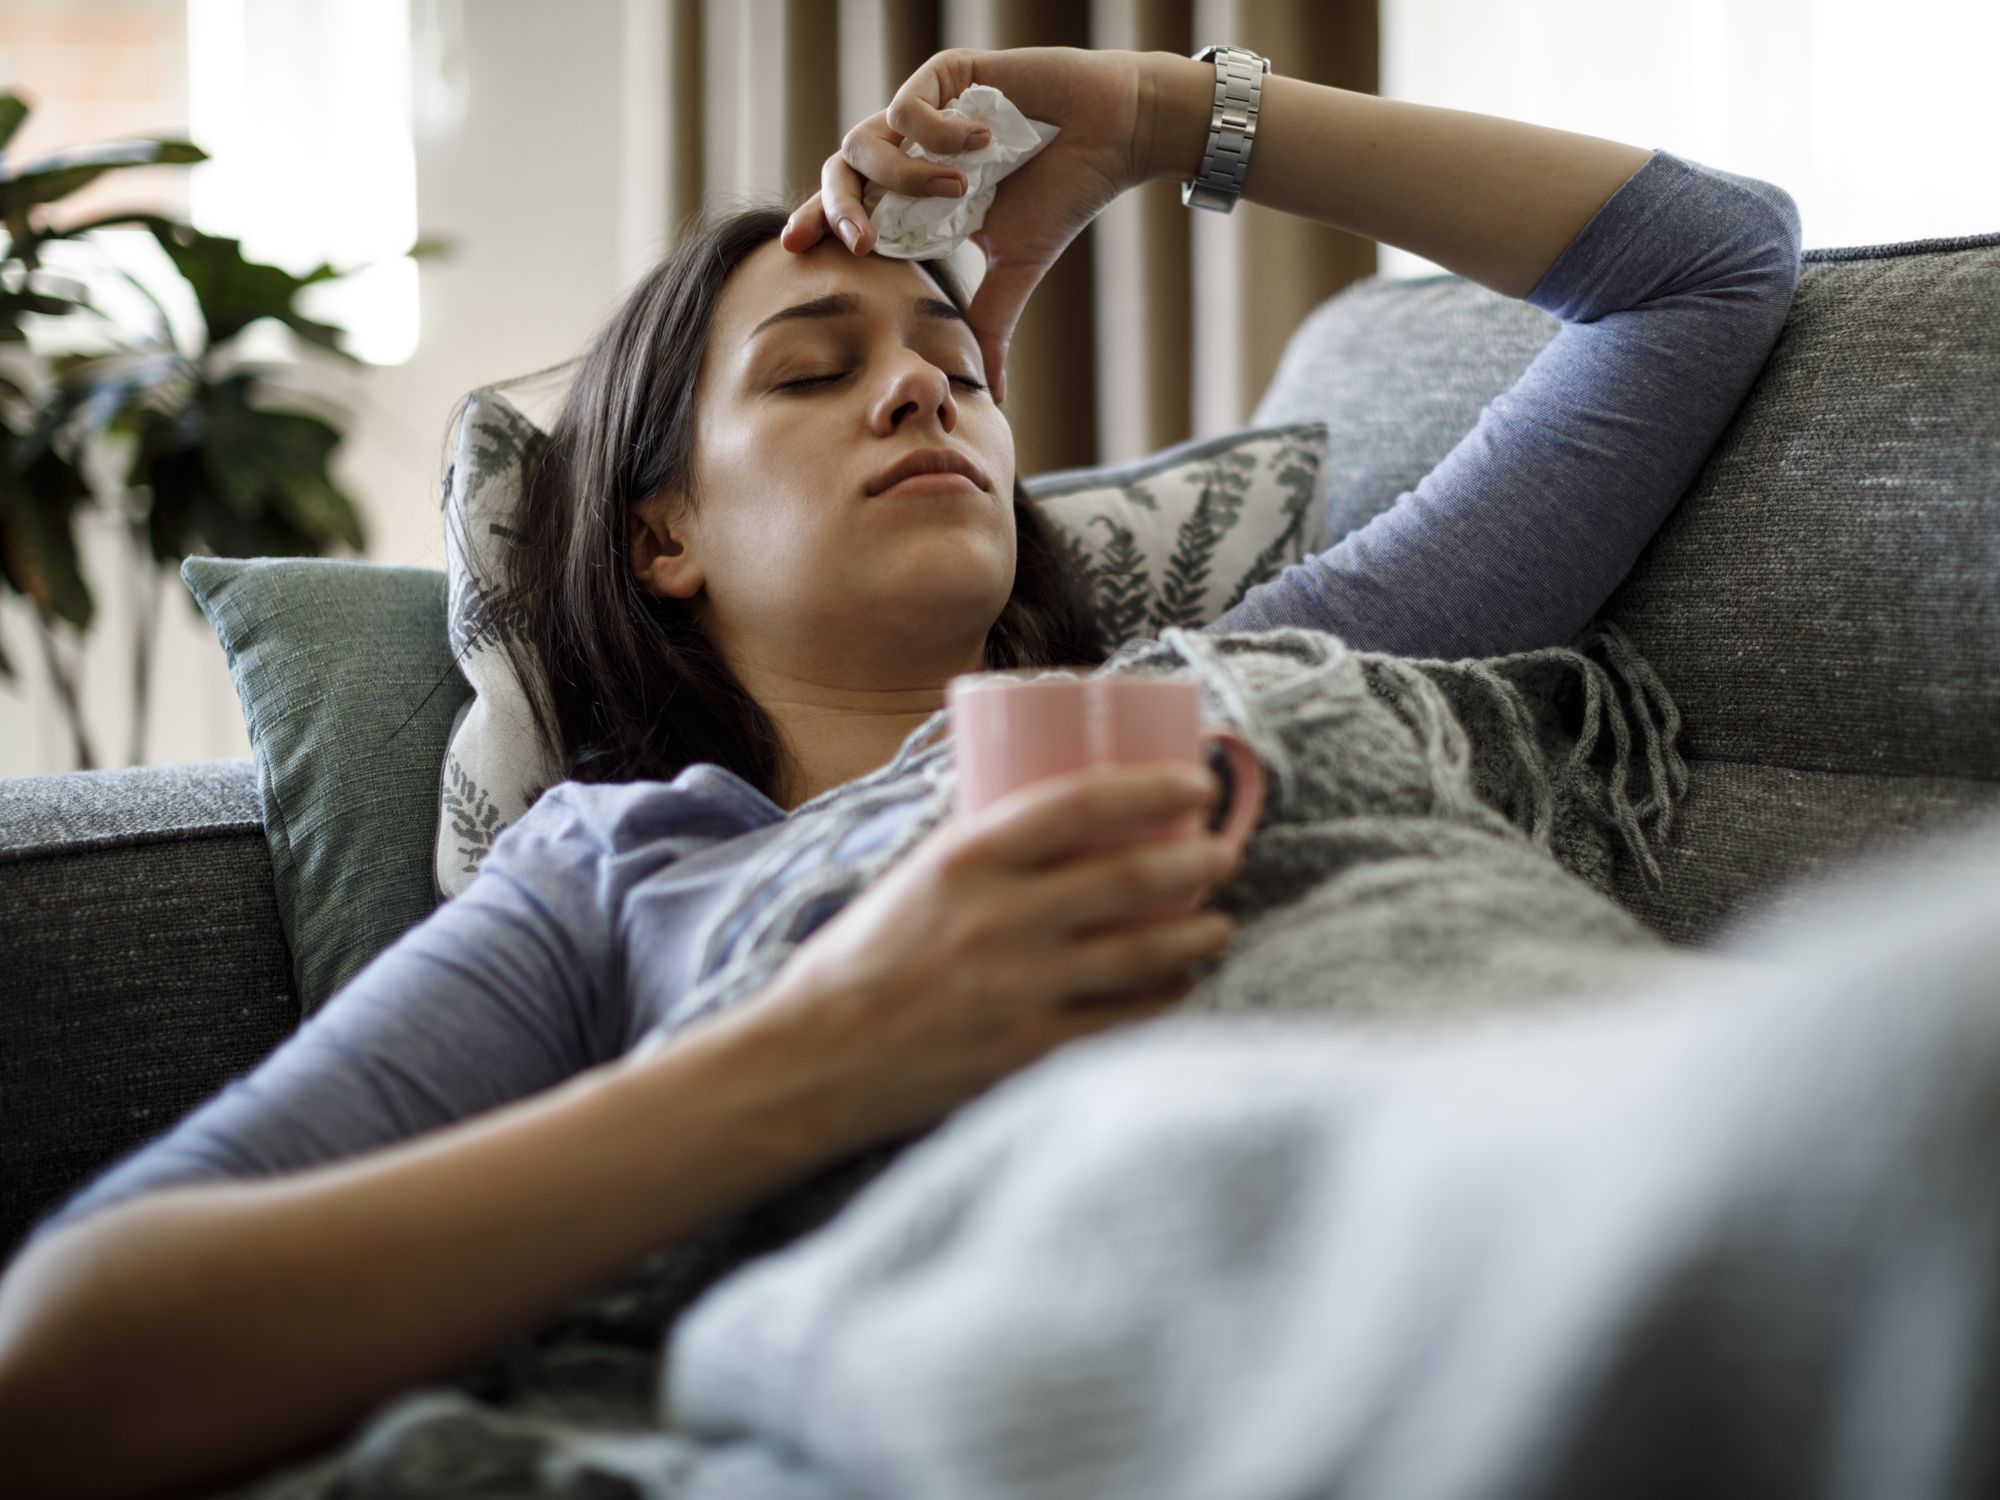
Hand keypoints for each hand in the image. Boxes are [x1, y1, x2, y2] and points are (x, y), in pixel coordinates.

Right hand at [748, 759, 1242, 1148]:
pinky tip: (1182, 985)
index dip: (1152, 786)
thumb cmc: (861, 960)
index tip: (1196, 782)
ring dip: (1198, 934)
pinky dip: (1165, 999)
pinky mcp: (1027, 1051)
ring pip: (1142, 953)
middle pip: (1129, 876)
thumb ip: (984, 850)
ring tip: (1218, 923)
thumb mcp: (914, 877)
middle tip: (1223, 853)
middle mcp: (998, 920)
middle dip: (1197, 860)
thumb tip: (1064, 815)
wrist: (812, 1061)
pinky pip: (1123, 1021)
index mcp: (965, 860)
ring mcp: (1018, 990)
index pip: (1080, 802)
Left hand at [782, 46, 1154, 404]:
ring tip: (961, 190)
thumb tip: (997, 396)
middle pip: (838, 172)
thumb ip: (990, 324)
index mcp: (916, 195)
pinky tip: (986, 142)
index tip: (792, 250)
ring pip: (864, 139)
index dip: (818, 224)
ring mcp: (925, 111)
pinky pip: (907, 108)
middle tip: (857, 244)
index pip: (851, 209)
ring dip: (905, 176)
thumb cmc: (1063, 196)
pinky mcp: (945, 75)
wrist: (1112, 137)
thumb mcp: (1015, 269)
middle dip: (838, 210)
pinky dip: (939, 134)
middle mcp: (911, 150)